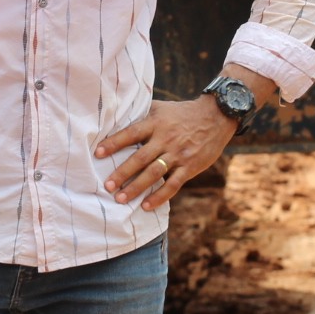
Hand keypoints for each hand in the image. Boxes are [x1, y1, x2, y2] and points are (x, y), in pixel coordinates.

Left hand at [94, 98, 234, 210]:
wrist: (216, 116)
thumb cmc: (182, 112)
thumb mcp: (161, 108)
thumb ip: (142, 115)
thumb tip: (116, 117)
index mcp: (156, 123)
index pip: (131, 133)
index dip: (114, 143)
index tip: (98, 153)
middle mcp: (166, 139)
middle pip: (140, 158)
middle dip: (122, 173)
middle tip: (107, 186)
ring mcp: (179, 154)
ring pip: (154, 173)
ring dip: (136, 187)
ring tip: (121, 199)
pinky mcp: (190, 167)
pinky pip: (173, 184)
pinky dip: (160, 196)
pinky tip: (146, 206)